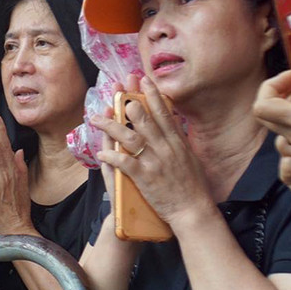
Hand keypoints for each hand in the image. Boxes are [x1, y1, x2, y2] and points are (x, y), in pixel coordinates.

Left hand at [92, 76, 209, 227]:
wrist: (193, 210)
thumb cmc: (192, 186)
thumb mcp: (190, 157)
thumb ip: (178, 140)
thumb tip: (170, 125)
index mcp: (177, 142)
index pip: (163, 113)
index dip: (152, 94)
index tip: (143, 79)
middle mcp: (166, 148)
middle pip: (144, 120)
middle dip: (127, 103)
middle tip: (114, 91)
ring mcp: (155, 162)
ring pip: (130, 137)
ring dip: (111, 126)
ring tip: (96, 118)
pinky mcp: (145, 178)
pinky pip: (125, 163)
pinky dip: (112, 156)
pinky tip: (101, 151)